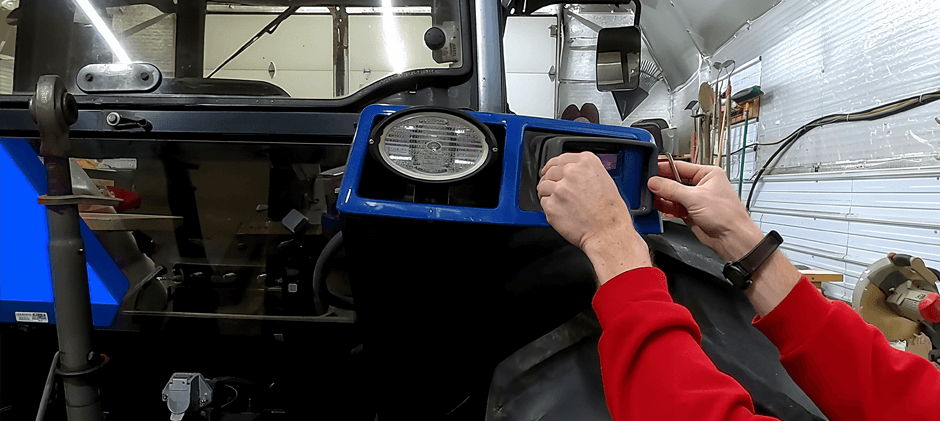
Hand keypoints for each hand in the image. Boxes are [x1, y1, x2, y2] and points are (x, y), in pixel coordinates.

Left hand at [538, 152, 650, 284]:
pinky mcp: (551, 205)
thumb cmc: (610, 212)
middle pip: (549, 171)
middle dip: (549, 180)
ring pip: (543, 186)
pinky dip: (549, 207)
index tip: (549, 169)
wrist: (608, 233)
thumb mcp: (604, 181)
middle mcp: (572, 172)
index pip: (561, 158)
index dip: (553, 165)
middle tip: (555, 190)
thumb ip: (585, 173)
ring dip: (547, 193)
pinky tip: (561, 212)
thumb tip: (570, 172)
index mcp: (586, 163)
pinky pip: (543, 202)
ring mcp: (560, 188)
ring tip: (559, 204)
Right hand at [649, 161, 801, 315]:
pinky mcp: (690, 213)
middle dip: (662, 184)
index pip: (681, 166)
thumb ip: (672, 189)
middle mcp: (702, 185)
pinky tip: (658, 207)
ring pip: (673, 195)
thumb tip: (655, 182)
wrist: (731, 238)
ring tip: (651, 197)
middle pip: (675, 181)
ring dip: (663, 197)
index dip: (664, 168)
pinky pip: (674, 207)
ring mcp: (695, 200)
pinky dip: (666, 208)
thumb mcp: (695, 198)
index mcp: (708, 174)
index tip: (651, 170)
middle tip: (648, 185)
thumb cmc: (727, 216)